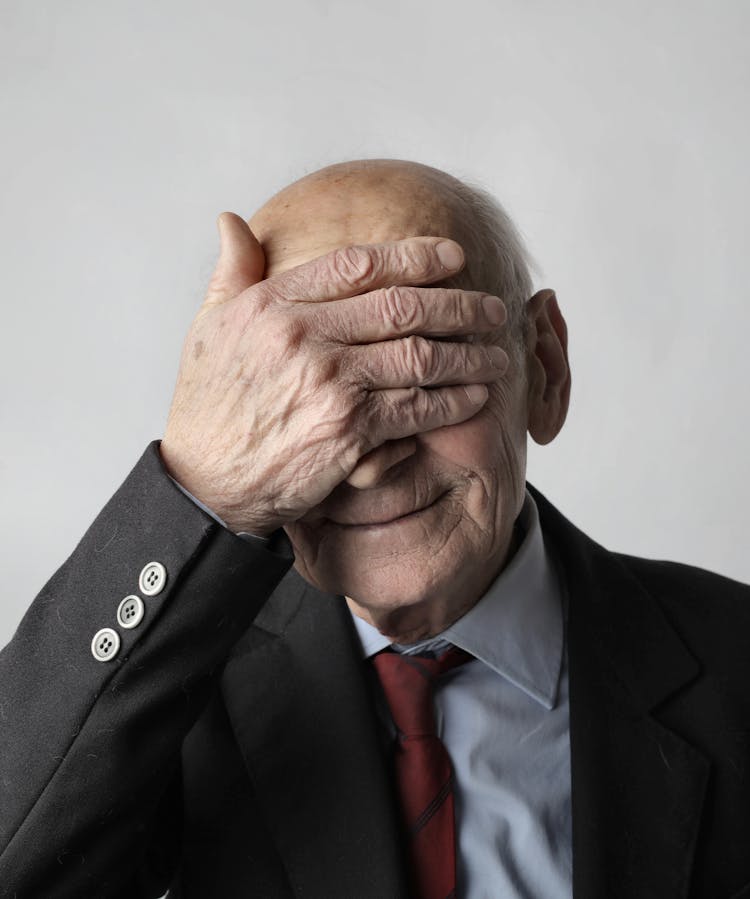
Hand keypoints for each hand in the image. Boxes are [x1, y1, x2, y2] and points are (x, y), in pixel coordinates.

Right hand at [160, 212, 508, 535]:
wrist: (204, 484)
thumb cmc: (208, 407)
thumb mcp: (206, 329)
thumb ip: (230, 273)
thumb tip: (230, 221)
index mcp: (273, 305)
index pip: (359, 265)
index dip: (415, 256)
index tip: (454, 256)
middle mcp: (303, 337)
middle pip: (402, 306)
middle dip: (460, 306)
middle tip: (493, 309)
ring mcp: (328, 384)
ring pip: (419, 357)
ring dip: (468, 354)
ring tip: (497, 353)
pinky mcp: (347, 431)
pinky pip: (416, 408)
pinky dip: (453, 401)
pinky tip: (475, 396)